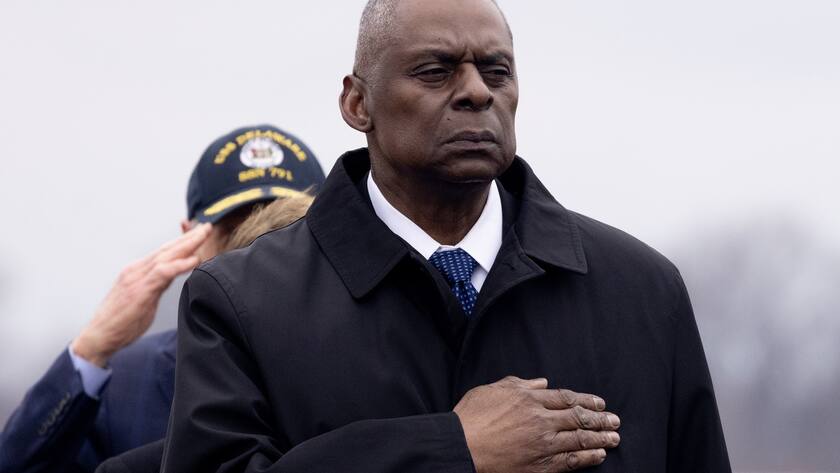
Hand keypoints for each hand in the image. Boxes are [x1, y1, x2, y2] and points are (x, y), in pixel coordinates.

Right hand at [70, 223, 212, 365]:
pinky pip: (163, 273)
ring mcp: (136, 278)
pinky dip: (180, 264)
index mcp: (137, 270)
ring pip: (166, 255)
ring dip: (188, 243)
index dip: (182, 241)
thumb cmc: (120, 322)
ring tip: (205, 234)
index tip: (199, 233)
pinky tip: (195, 260)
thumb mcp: (144, 298)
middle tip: (207, 226)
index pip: (163, 251)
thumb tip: (172, 276)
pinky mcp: (139, 290)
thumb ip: (157, 284)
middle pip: (167, 248)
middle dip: (189, 236)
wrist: (99, 337)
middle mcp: (136, 269)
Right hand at [454, 376, 620, 472]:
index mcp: (530, 399)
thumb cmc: (472, 416)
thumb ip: (520, 384)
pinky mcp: (540, 465)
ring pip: (579, 439)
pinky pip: (570, 461)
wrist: (462, 447)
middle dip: (600, 419)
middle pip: (579, 417)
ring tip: (614, 438)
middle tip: (615, 420)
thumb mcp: (493, 390)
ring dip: (600, 438)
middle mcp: (541, 420)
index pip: (566, 398)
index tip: (600, 403)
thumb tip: (542, 383)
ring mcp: (542, 444)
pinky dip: (587, 458)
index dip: (586, 400)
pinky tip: (598, 455)